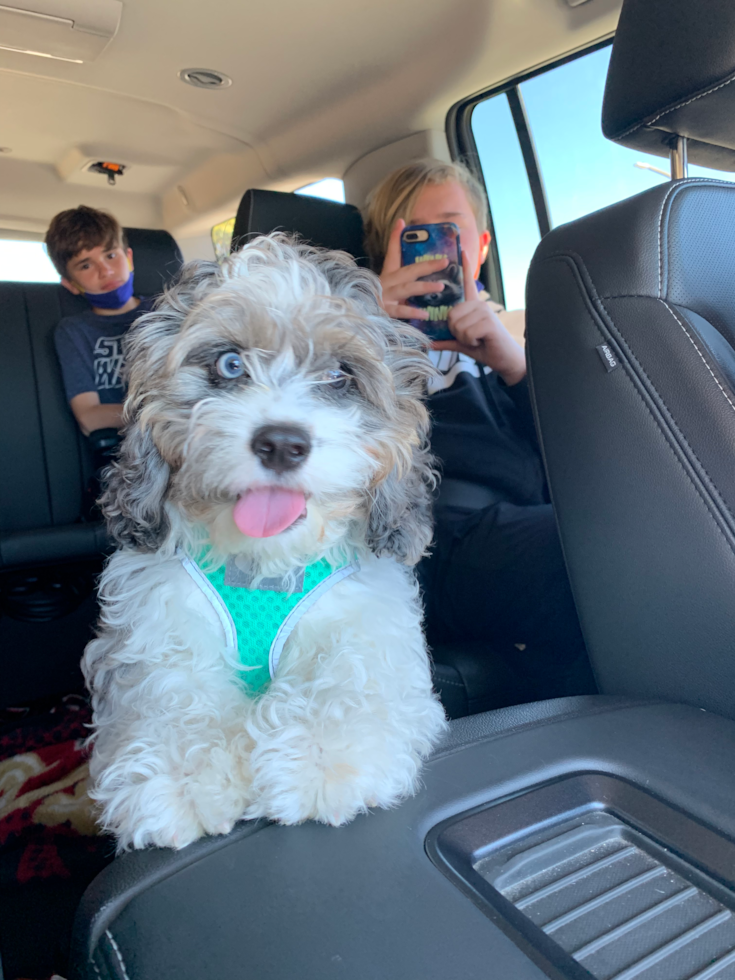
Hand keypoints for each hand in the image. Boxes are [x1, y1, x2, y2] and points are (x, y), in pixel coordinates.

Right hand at [379, 219, 449, 320]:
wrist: (359, 318)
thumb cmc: (377, 301)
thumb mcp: (389, 286)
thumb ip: (402, 276)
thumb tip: (408, 251)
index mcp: (387, 275)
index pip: (392, 253)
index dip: (395, 237)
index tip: (401, 222)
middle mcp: (386, 283)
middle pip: (407, 271)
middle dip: (426, 265)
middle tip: (444, 262)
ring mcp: (384, 296)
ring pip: (406, 289)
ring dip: (423, 287)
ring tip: (441, 287)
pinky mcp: (384, 311)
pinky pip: (400, 311)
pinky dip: (412, 312)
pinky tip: (425, 314)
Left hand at [433, 250, 526, 385]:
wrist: (505, 360)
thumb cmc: (485, 348)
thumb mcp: (463, 343)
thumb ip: (447, 340)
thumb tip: (430, 343)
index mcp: (473, 306)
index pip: (468, 283)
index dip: (465, 266)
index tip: (462, 250)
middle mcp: (479, 304)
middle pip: (451, 315)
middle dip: (456, 332)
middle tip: (470, 337)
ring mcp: (484, 311)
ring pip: (457, 324)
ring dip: (464, 338)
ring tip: (477, 339)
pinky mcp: (488, 321)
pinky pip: (466, 332)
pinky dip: (470, 341)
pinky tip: (481, 341)